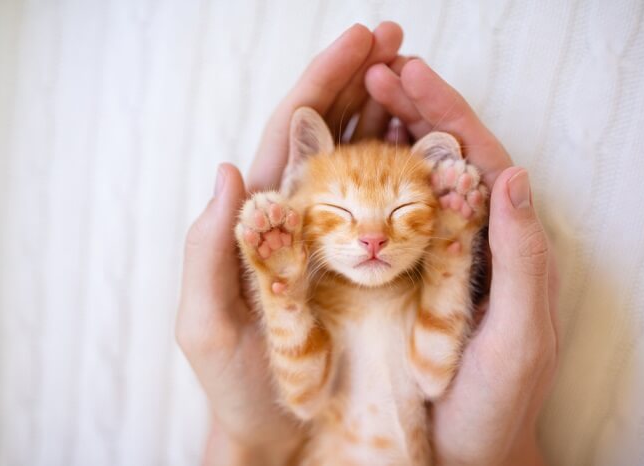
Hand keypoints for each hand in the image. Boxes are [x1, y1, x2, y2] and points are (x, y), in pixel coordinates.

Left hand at [175, 22, 403, 464]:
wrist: (275, 429)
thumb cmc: (237, 383)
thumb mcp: (207, 322)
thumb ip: (208, 248)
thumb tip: (227, 168)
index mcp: (264, 219)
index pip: (293, 133)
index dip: (323, 82)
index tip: (359, 42)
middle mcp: (305, 220)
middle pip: (333, 132)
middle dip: (362, 81)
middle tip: (398, 40)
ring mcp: (340, 241)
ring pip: (367, 161)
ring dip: (391, 113)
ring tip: (420, 77)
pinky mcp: (371, 269)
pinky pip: (395, 211)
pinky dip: (414, 171)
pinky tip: (436, 146)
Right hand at [366, 59, 558, 464]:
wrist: (463, 453)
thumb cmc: (497, 403)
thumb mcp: (520, 336)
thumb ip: (523, 259)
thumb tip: (513, 173)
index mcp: (503, 243)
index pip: (478, 157)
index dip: (445, 110)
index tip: (408, 73)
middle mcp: (466, 241)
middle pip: (440, 158)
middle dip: (410, 110)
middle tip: (371, 72)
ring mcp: (429, 258)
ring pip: (407, 182)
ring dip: (382, 136)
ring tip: (352, 101)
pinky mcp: (399, 280)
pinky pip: (378, 223)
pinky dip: (359, 188)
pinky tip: (333, 167)